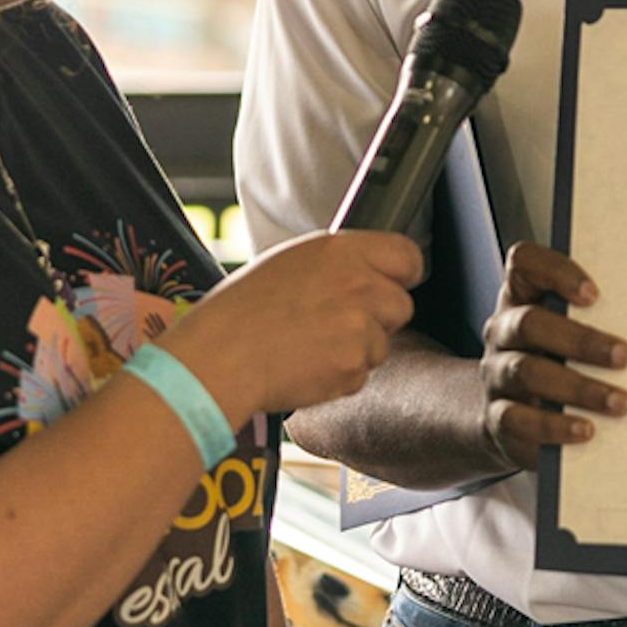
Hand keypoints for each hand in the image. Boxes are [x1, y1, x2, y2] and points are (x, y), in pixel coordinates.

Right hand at [162, 229, 419, 419]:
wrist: (220, 357)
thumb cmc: (241, 311)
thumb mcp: (289, 262)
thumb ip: (336, 264)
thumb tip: (365, 271)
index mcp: (339, 250)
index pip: (407, 255)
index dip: (400, 274)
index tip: (389, 285)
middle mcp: (357, 283)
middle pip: (401, 305)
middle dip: (378, 319)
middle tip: (336, 324)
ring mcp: (358, 326)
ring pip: (382, 344)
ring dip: (356, 350)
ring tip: (310, 346)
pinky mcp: (353, 365)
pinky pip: (361, 374)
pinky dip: (340, 376)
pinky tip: (306, 365)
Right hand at [478, 240, 626, 469]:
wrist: (517, 420)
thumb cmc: (560, 362)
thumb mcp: (575, 332)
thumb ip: (605, 319)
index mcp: (523, 297)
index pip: (524, 263)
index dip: (555, 272)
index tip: (595, 293)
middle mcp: (504, 331)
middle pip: (529, 323)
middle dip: (580, 340)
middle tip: (625, 357)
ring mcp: (496, 374)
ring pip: (526, 371)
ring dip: (578, 387)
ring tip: (621, 403)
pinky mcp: (498, 417)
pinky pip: (517, 419)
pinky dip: (554, 426)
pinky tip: (587, 431)